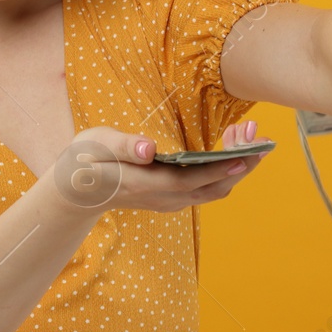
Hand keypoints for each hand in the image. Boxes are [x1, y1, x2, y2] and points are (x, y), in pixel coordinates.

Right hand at [46, 124, 268, 216]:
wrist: (76, 192)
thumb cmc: (84, 161)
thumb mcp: (95, 146)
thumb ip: (123, 146)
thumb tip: (147, 149)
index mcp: (144, 184)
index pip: (188, 181)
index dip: (217, 170)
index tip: (244, 156)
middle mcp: (163, 198)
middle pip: (212, 188)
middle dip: (240, 163)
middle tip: (255, 132)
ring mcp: (171, 200)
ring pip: (215, 189)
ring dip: (237, 164)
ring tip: (248, 132)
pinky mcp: (175, 196)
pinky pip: (209, 186)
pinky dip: (226, 166)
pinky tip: (231, 143)